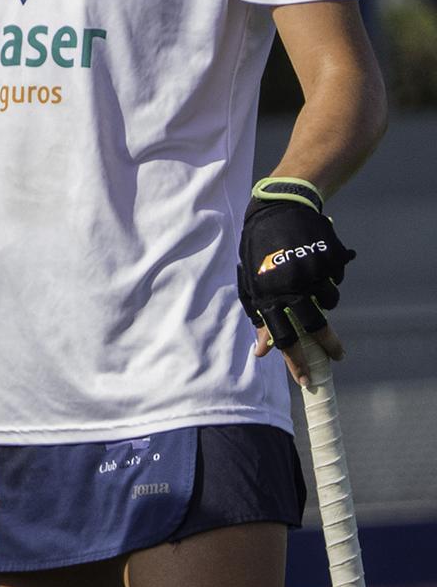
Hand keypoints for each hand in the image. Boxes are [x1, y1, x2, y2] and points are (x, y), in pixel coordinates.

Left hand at [237, 176, 353, 386]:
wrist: (278, 207)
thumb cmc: (258, 249)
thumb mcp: (250, 282)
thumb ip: (258, 317)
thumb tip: (262, 352)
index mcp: (267, 293)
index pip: (283, 336)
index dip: (295, 361)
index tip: (306, 379)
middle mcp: (291, 285)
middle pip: (315, 325)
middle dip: (328, 344)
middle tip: (336, 355)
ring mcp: (313, 271)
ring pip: (330, 302)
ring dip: (325, 301)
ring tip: (313, 285)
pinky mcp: (330, 258)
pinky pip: (336, 280)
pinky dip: (330, 278)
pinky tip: (316, 264)